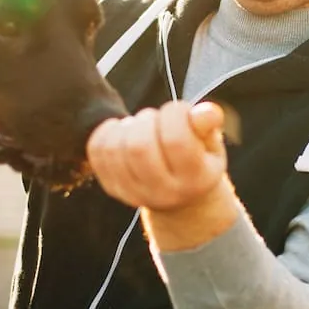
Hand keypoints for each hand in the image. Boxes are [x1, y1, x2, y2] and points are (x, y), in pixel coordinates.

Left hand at [87, 101, 240, 249]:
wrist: (181, 198)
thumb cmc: (197, 160)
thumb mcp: (211, 144)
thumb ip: (207, 126)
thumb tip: (207, 113)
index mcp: (195, 179)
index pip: (176, 141)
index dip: (174, 113)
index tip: (178, 110)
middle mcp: (164, 192)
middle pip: (139, 147)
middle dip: (146, 120)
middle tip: (156, 118)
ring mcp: (134, 193)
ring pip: (115, 149)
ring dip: (127, 125)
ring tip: (141, 124)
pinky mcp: (113, 188)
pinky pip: (97, 153)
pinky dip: (106, 132)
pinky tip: (122, 129)